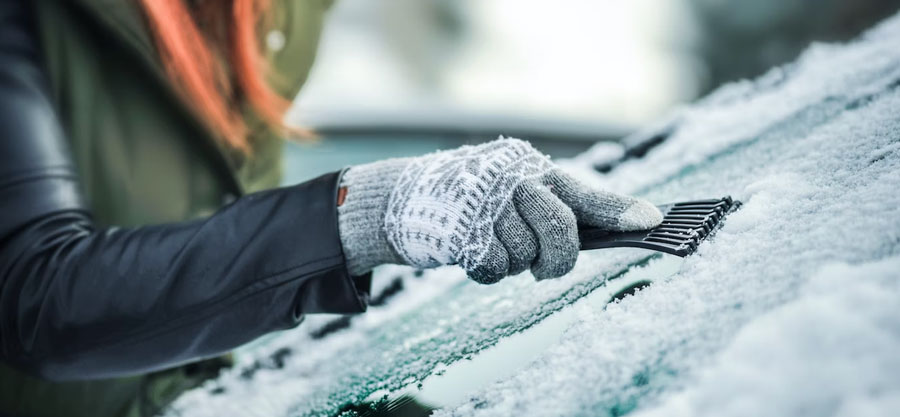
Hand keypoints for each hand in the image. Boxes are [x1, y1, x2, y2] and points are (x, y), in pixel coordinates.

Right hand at [337, 138, 662, 282]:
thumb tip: (618, 227)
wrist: (405, 197)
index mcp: (533, 170)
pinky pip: (495, 268)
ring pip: (526, 256)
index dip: (618, 210)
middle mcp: (513, 179)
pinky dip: (487, 271)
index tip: (653, 221)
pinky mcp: (461, 228)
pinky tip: (471, 252)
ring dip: (513, 262)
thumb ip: (559, 209)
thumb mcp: (516, 194)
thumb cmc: (473, 199)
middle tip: (544, 267)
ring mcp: (486, 202)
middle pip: (560, 229)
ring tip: (491, 243)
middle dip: (557, 257)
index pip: (583, 192)